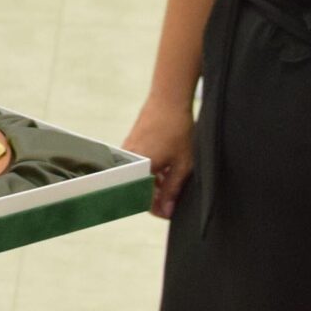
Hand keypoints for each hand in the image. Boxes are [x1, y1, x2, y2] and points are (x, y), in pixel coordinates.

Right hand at [122, 97, 196, 216]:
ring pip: (139, 176)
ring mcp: (128, 151)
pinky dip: (150, 169)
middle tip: (174, 196)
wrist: (168, 100)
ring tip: (173, 178)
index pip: (143, 200)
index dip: (158, 209)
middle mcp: (129, 162)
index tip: (170, 210)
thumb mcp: (182, 164)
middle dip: (156, 196)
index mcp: (141, 169)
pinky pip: (138, 164)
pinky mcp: (130, 143)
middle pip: (140, 189)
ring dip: (154, 182)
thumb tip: (167, 211)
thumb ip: (173, 189)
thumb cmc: (177, 130)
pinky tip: (166, 164)